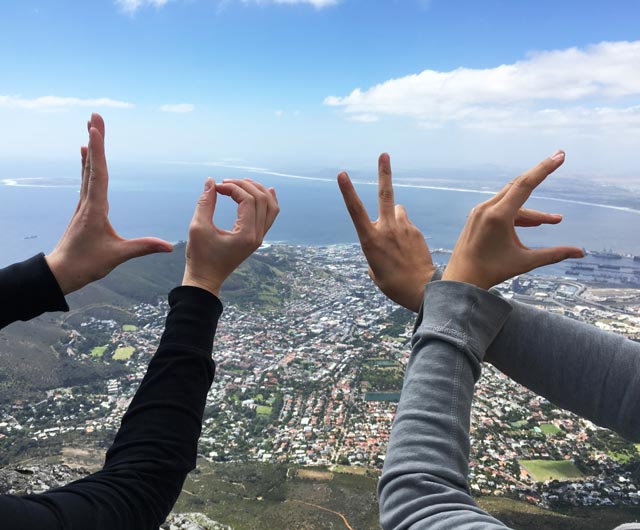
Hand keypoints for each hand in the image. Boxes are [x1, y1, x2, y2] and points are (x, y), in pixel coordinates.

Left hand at [46, 113, 172, 294]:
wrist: (62, 272)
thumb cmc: (86, 263)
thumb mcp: (117, 256)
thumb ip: (143, 247)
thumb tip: (169, 246)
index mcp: (95, 208)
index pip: (98, 173)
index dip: (98, 150)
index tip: (95, 129)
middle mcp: (87, 201)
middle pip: (92, 164)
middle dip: (94, 140)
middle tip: (94, 116)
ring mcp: (84, 204)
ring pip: (88, 170)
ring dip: (91, 148)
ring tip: (91, 128)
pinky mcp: (84, 209)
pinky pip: (86, 180)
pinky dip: (88, 164)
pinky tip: (85, 155)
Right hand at [182, 178, 278, 296]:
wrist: (206, 279)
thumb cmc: (200, 257)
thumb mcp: (198, 227)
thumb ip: (205, 203)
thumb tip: (211, 181)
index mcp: (246, 235)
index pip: (247, 200)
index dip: (232, 188)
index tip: (216, 187)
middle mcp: (257, 236)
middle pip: (262, 200)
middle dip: (244, 186)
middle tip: (225, 183)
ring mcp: (259, 238)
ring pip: (270, 207)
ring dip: (258, 191)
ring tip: (243, 182)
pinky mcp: (256, 238)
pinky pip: (269, 216)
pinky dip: (267, 202)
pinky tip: (266, 190)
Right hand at [338, 153, 434, 312]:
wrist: (422, 290)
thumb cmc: (392, 283)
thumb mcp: (374, 269)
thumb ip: (375, 247)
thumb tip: (385, 234)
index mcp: (370, 239)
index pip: (355, 210)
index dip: (347, 191)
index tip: (342, 174)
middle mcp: (386, 229)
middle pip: (385, 194)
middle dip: (384, 173)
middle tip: (384, 154)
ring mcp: (403, 228)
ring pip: (396, 210)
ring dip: (394, 216)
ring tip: (396, 238)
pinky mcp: (416, 231)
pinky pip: (406, 224)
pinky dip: (404, 231)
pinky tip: (408, 249)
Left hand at [442, 150, 583, 289]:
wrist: (462, 279)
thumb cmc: (492, 271)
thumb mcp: (525, 262)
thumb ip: (554, 254)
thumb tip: (581, 253)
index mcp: (498, 216)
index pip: (525, 184)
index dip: (544, 168)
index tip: (560, 155)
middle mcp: (487, 208)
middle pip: (518, 185)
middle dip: (540, 174)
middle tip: (559, 159)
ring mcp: (479, 211)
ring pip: (511, 200)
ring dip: (532, 210)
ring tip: (553, 220)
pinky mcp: (476, 217)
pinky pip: (501, 208)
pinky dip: (518, 214)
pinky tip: (533, 222)